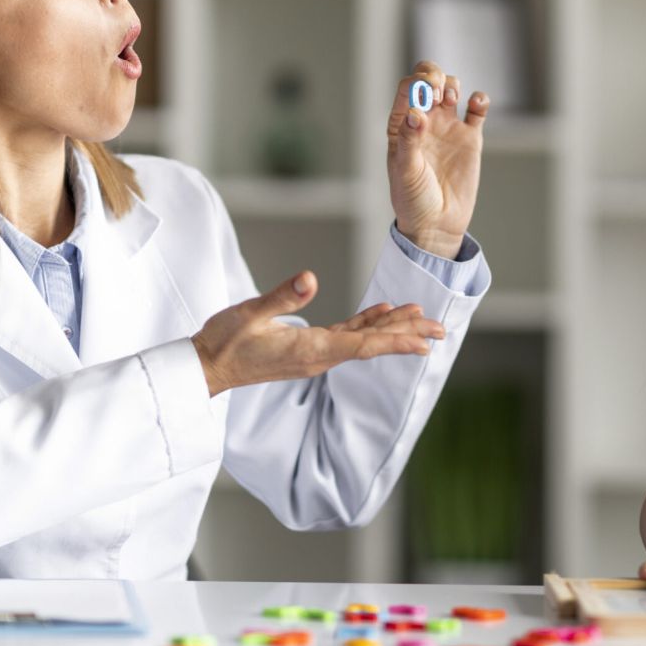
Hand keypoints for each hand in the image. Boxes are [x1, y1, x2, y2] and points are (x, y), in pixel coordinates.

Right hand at [191, 271, 444, 396]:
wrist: (205, 367)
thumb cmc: (224, 342)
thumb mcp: (249, 314)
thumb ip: (281, 296)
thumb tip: (311, 279)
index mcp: (311, 350)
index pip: (362, 346)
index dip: (395, 341)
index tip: (424, 341)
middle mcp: (319, 357)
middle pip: (372, 345)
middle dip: (407, 335)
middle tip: (441, 329)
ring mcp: (315, 354)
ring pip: (362, 340)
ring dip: (392, 329)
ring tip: (421, 317)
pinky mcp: (307, 349)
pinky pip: (346, 337)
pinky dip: (367, 325)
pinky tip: (381, 314)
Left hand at [388, 61, 487, 259]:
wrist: (437, 224)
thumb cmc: (413, 199)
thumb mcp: (405, 172)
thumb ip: (409, 141)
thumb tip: (415, 114)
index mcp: (402, 125)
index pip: (408, 89)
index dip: (417, 82)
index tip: (425, 93)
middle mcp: (425, 120)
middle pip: (429, 80)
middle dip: (434, 75)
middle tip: (438, 91)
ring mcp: (448, 127)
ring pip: (451, 88)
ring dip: (452, 84)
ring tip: (451, 100)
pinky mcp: (470, 138)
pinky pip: (477, 109)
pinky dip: (479, 99)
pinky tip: (477, 104)